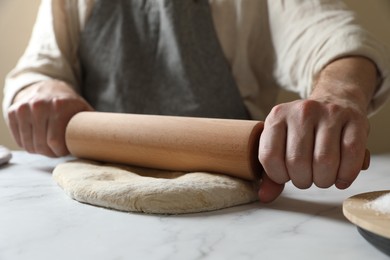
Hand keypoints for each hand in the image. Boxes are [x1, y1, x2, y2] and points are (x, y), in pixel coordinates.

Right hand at [7, 80, 93, 156]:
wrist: (48, 87)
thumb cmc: (69, 103)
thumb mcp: (83, 109)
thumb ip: (94, 124)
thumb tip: (113, 140)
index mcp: (59, 106)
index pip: (54, 142)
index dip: (60, 152)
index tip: (65, 151)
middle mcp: (39, 105)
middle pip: (41, 145)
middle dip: (50, 153)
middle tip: (57, 151)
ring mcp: (23, 108)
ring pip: (29, 145)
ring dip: (39, 150)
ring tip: (49, 146)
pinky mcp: (13, 112)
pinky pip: (19, 139)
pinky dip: (28, 144)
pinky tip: (37, 140)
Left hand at [257, 56, 377, 202]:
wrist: (335, 100)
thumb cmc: (305, 130)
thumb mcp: (282, 143)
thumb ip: (271, 172)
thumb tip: (264, 196)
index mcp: (277, 116)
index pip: (269, 157)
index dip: (278, 175)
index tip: (286, 175)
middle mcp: (302, 111)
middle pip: (298, 162)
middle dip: (302, 180)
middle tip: (307, 177)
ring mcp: (329, 113)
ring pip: (325, 161)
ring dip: (324, 180)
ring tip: (323, 177)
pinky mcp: (354, 119)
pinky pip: (351, 155)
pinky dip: (346, 174)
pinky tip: (340, 177)